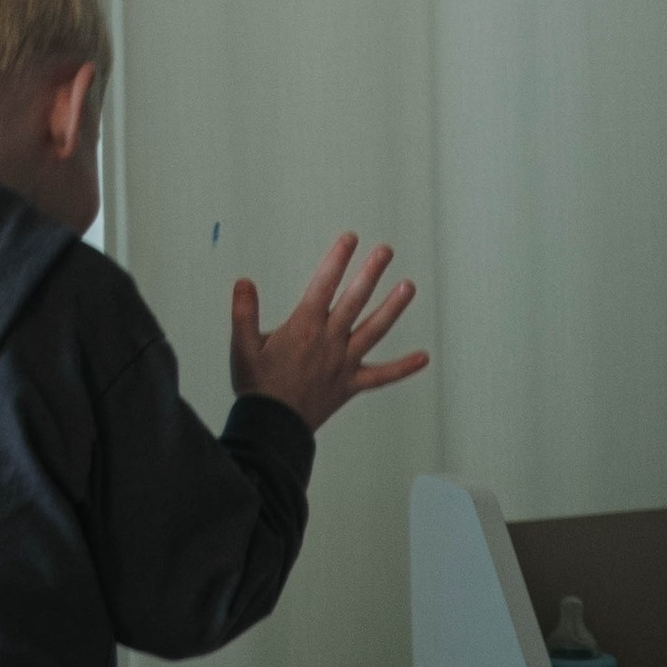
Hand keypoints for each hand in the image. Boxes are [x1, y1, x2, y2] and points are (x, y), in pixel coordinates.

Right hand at [230, 234, 428, 432]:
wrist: (273, 427)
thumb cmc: (257, 386)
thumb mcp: (242, 346)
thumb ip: (243, 312)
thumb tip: (244, 281)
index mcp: (303, 327)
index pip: (323, 284)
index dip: (337, 259)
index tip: (349, 239)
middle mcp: (329, 341)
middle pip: (354, 300)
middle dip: (370, 273)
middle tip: (386, 251)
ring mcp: (344, 363)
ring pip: (374, 330)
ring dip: (393, 307)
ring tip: (409, 286)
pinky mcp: (351, 385)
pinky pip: (382, 377)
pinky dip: (403, 368)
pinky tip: (423, 358)